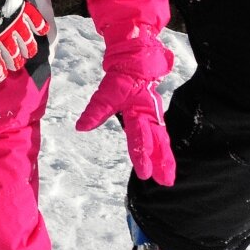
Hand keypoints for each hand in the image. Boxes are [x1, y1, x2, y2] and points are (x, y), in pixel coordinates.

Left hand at [76, 71, 176, 185]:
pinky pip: (163, 138)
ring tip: (168, 178)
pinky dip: (165, 151)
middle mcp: (150, 118)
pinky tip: (166, 162)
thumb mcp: (105, 95)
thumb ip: (95, 112)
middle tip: (165, 182)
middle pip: (158, 144)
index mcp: (138, 113)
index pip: (140, 138)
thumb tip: (81, 128)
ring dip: (166, 160)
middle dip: (162, 163)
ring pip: (163, 142)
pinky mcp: (156, 119)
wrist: (136, 67)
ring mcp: (156, 119)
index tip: (144, 174)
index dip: (142, 156)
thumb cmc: (121, 81)